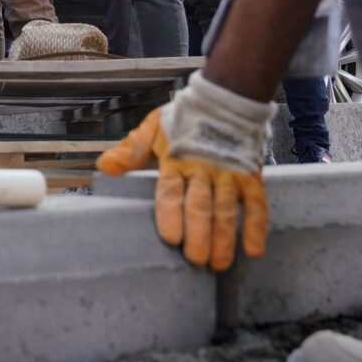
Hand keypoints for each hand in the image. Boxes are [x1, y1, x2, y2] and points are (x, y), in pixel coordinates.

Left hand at [95, 100, 269, 272]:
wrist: (224, 98)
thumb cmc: (185, 120)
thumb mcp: (153, 129)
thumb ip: (131, 151)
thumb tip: (104, 166)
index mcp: (176, 161)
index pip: (171, 191)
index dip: (171, 213)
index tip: (171, 237)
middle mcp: (203, 170)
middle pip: (200, 205)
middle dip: (199, 234)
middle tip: (196, 259)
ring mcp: (229, 175)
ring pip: (226, 209)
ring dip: (224, 237)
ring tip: (220, 263)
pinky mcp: (250, 177)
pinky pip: (256, 204)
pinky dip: (257, 227)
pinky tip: (254, 250)